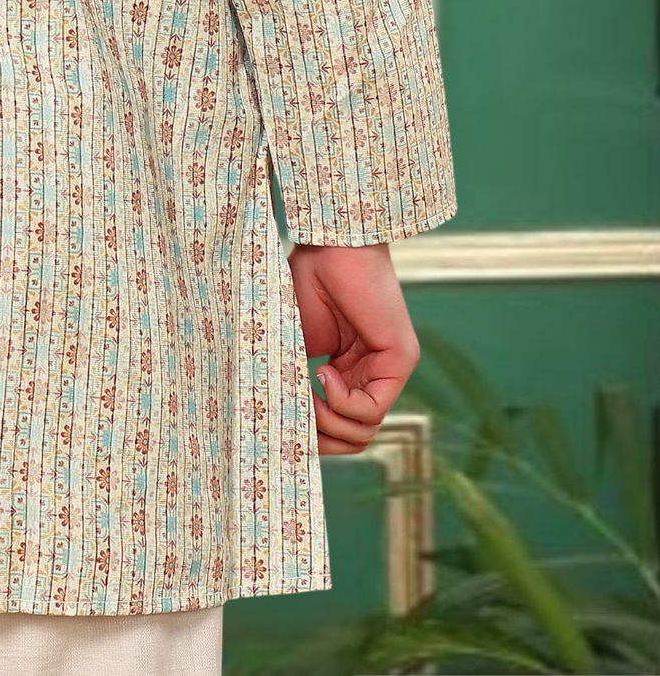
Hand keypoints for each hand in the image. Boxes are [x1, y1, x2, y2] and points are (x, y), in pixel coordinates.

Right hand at [287, 241, 418, 455]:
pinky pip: (372, 410)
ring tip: (308, 383)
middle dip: (318, 435)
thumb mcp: (293, 347)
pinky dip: (341, 401)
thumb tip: (288, 431)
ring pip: (362, 432)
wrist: (326, 244)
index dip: (309, 433)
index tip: (282, 409)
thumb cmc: (303, 283)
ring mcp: (388, 370)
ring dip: (327, 419)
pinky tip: (323, 371)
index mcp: (347, 372)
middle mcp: (371, 375)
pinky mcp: (400, 360)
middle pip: (352, 439)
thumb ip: (296, 386)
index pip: (337, 428)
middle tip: (295, 405)